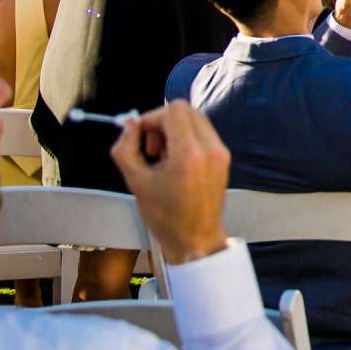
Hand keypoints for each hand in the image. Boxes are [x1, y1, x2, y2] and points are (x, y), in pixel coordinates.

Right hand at [111, 102, 231, 265]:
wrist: (195, 239)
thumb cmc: (166, 217)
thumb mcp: (136, 181)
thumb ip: (126, 148)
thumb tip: (128, 125)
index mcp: (189, 154)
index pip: (174, 110)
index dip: (152, 117)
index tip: (141, 134)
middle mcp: (210, 148)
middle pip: (186, 110)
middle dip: (162, 123)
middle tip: (152, 148)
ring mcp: (220, 153)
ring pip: (195, 120)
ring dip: (175, 131)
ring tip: (163, 158)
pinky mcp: (224, 158)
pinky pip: (204, 134)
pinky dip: (187, 139)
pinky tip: (176, 163)